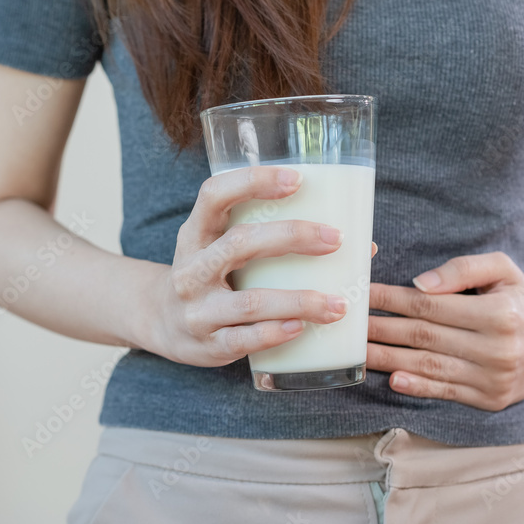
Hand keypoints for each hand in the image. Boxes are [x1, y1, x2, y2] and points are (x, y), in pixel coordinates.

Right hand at [141, 166, 350, 366]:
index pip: (214, 195)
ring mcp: (197, 309)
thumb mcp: (219, 246)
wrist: (161, 322)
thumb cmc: (210, 276)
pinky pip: (245, 339)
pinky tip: (302, 327)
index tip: (297, 180)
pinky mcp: (207, 343)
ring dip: (299, 300)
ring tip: (339, 304)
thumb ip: (271, 238)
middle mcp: (191, 268)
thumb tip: (363, 244)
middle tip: (336, 240)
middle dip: (292, 238)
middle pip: (240, 244)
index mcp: (195, 233)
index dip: (253, 183)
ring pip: (251, 301)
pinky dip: (276, 332)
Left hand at [366, 251, 523, 410]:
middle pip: (423, 337)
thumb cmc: (520, 297)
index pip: (430, 306)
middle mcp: (498, 349)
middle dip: (380, 330)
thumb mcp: (501, 268)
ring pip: (429, 367)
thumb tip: (420, 284)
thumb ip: (462, 269)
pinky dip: (417, 387)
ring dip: (388, 360)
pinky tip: (392, 379)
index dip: (390, 300)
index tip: (361, 294)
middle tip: (348, 326)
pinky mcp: (491, 399)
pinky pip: (445, 392)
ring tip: (357, 352)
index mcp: (499, 314)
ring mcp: (494, 378)